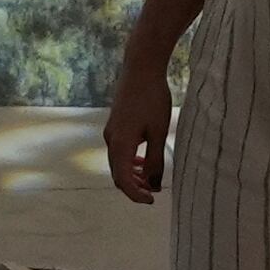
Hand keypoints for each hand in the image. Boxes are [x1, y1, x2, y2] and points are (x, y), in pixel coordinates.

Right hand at [104, 51, 174, 204]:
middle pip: (118, 174)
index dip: (136, 195)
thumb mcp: (158, 132)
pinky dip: (131, 162)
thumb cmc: (152, 99)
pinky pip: (119, 152)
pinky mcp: (115, 125)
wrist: (140, 69)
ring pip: (118, 163)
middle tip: (154, 192)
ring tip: (152, 179)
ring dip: (133, 175)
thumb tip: (154, 185)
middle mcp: (111, 140)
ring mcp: (110, 132)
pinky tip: (145, 161)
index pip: (123, 180)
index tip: (152, 200)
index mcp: (120, 144)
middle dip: (135, 187)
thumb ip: (156, 161)